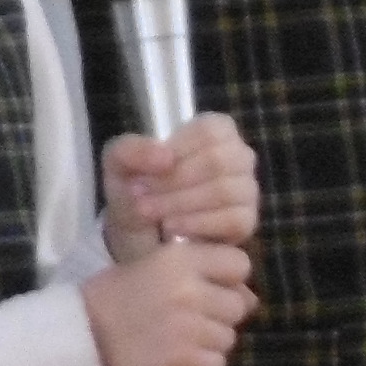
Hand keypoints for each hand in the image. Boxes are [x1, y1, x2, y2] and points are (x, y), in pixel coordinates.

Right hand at [81, 238, 252, 365]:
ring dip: (208, 341)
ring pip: (228, 337)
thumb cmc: (114, 297)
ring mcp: (190, 327)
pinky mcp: (186, 360)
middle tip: (186, 319)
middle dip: (218, 314)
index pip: (239, 263)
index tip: (207, 287)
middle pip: (238, 305)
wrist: (79, 337)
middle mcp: (190, 290)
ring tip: (174, 339)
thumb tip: (251, 298)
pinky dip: (199, 365)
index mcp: (180, 259)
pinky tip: (173, 357)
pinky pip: (216, 364)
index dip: (227, 278)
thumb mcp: (152, 269)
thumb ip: (200, 275)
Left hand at [102, 114, 258, 255]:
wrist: (137, 234)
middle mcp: (237, 156)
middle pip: (218, 161)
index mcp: (213, 131)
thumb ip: (131, 149)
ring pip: (226, 191)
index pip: (209, 131)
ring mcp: (247, 190)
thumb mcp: (118, 163)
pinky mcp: (247, 222)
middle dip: (172, 182)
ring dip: (179, 203)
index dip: (177, 151)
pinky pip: (235, 220)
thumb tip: (165, 157)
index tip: (148, 170)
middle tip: (139, 196)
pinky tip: (171, 227)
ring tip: (149, 212)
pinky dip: (197, 224)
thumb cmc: (136, 188)